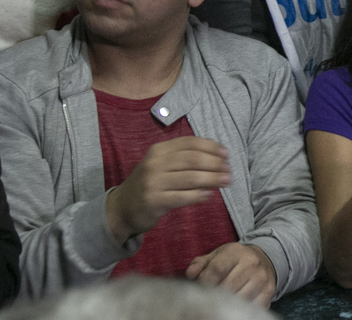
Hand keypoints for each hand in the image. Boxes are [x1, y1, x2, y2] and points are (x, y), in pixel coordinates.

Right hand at [105, 136, 231, 242]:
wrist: (122, 207)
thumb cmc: (150, 183)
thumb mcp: (161, 164)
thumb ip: (184, 158)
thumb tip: (218, 157)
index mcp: (159, 150)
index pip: (190, 143)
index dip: (211, 147)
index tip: (226, 154)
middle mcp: (155, 163)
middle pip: (193, 159)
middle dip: (215, 164)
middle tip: (229, 170)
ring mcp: (153, 182)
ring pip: (190, 177)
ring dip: (212, 179)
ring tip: (225, 181)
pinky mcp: (154, 201)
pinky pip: (182, 197)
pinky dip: (199, 195)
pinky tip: (208, 195)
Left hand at [186, 243, 275, 306]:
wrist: (265, 260)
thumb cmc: (235, 260)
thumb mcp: (218, 255)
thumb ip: (201, 263)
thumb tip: (190, 274)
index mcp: (237, 251)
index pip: (216, 269)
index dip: (204, 282)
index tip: (200, 288)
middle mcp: (252, 263)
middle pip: (226, 287)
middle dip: (214, 294)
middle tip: (209, 297)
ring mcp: (261, 278)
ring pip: (238, 299)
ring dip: (227, 303)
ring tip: (221, 301)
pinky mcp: (268, 292)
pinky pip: (251, 306)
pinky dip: (241, 308)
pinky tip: (235, 305)